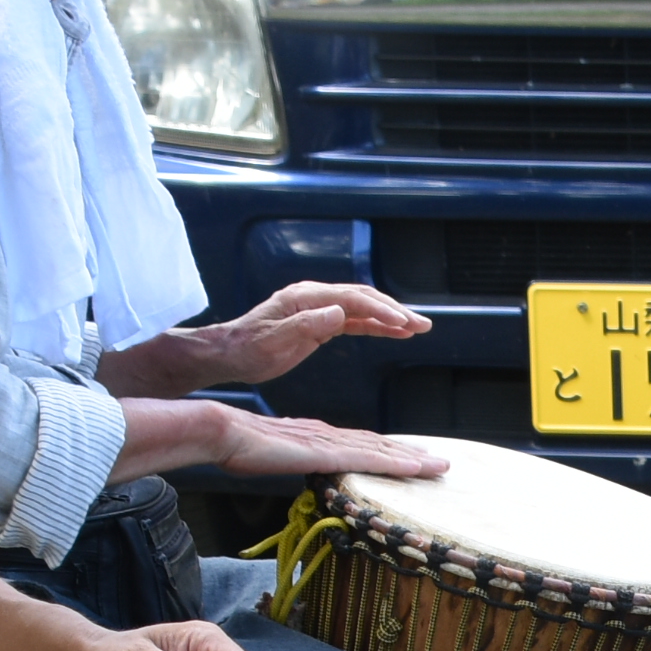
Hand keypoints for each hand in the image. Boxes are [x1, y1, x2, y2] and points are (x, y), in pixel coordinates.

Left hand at [147, 281, 426, 389]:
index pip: (350, 298)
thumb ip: (307, 325)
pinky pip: (354, 321)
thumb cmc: (247, 348)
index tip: (401, 323)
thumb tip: (338, 311)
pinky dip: (376, 326)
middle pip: (363, 298)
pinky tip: (394, 333)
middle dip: (394, 310)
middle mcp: (314, 297)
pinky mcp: (319, 323)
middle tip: (421, 324)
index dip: (379, 309)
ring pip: (362, 308)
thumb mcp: (274, 340)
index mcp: (304, 297)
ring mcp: (318, 308)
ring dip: (390, 317)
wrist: (229, 353)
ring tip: (417, 328)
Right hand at [203, 413, 453, 487]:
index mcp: (317, 436)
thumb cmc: (239, 445)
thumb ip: (290, 458)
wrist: (224, 432)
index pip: (361, 444)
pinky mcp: (328, 453)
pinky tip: (417, 468)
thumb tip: (297, 464)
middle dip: (410, 455)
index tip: (410, 459)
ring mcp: (330, 443)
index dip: (387, 451)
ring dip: (413, 460)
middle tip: (440, 462)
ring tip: (440, 466)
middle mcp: (330, 435)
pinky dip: (396, 463)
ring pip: (382, 451)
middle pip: (379, 446)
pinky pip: (370, 459)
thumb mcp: (272, 455)